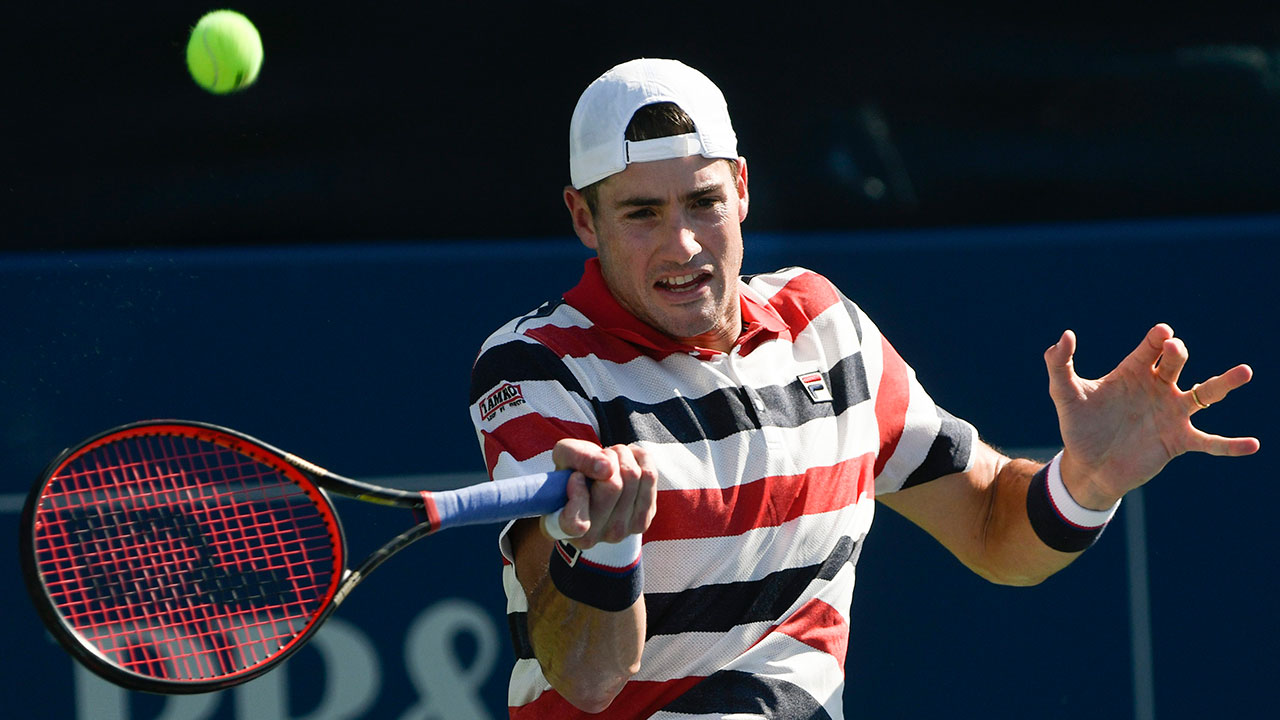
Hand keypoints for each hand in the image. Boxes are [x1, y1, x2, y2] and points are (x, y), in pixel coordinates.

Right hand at [548, 438, 657, 546]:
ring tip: (611, 461)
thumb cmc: (575, 470)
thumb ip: (578, 457)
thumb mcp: (565, 456)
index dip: (578, 491)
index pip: (575, 522)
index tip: (576, 477)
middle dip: (607, 458)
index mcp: (564, 528)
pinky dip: (639, 458)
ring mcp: (620, 532)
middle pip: (613, 486)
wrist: (596, 483)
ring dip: (622, 456)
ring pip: (633, 476)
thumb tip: (607, 467)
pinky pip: (650, 476)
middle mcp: (592, 537)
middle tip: (599, 458)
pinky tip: (628, 462)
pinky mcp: (642, 522)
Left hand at [1044, 324, 1258, 507]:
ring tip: (1245, 371)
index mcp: (1134, 372)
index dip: (1158, 338)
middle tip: (1174, 349)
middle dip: (1177, 353)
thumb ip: (1060, 365)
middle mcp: (1158, 388)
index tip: (1161, 334)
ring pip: (1205, 394)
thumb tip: (1064, 336)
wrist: (1087, 466)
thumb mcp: (1065, 395)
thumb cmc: (1078, 426)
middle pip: (1177, 363)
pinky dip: (1230, 445)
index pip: (1151, 348)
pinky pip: (1209, 442)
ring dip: (1225, 382)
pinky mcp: (1178, 441)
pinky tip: (1252, 444)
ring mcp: (1171, 414)